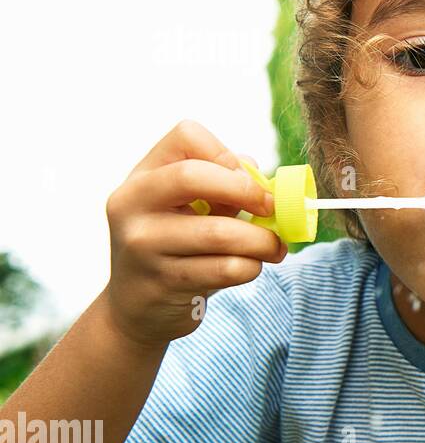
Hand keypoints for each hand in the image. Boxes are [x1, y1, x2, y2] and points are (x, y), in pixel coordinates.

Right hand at [103, 119, 286, 349]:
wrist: (137, 307)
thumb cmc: (176, 247)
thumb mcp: (187, 209)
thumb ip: (220, 184)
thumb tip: (255, 172)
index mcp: (142, 178)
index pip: (185, 136)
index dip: (226, 153)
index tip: (247, 179)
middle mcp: (133, 207)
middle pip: (192, 177)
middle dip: (246, 191)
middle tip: (272, 208)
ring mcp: (143, 246)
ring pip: (219, 233)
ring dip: (262, 240)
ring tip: (274, 247)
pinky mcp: (163, 283)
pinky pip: (226, 269)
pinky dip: (251, 267)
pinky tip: (251, 267)